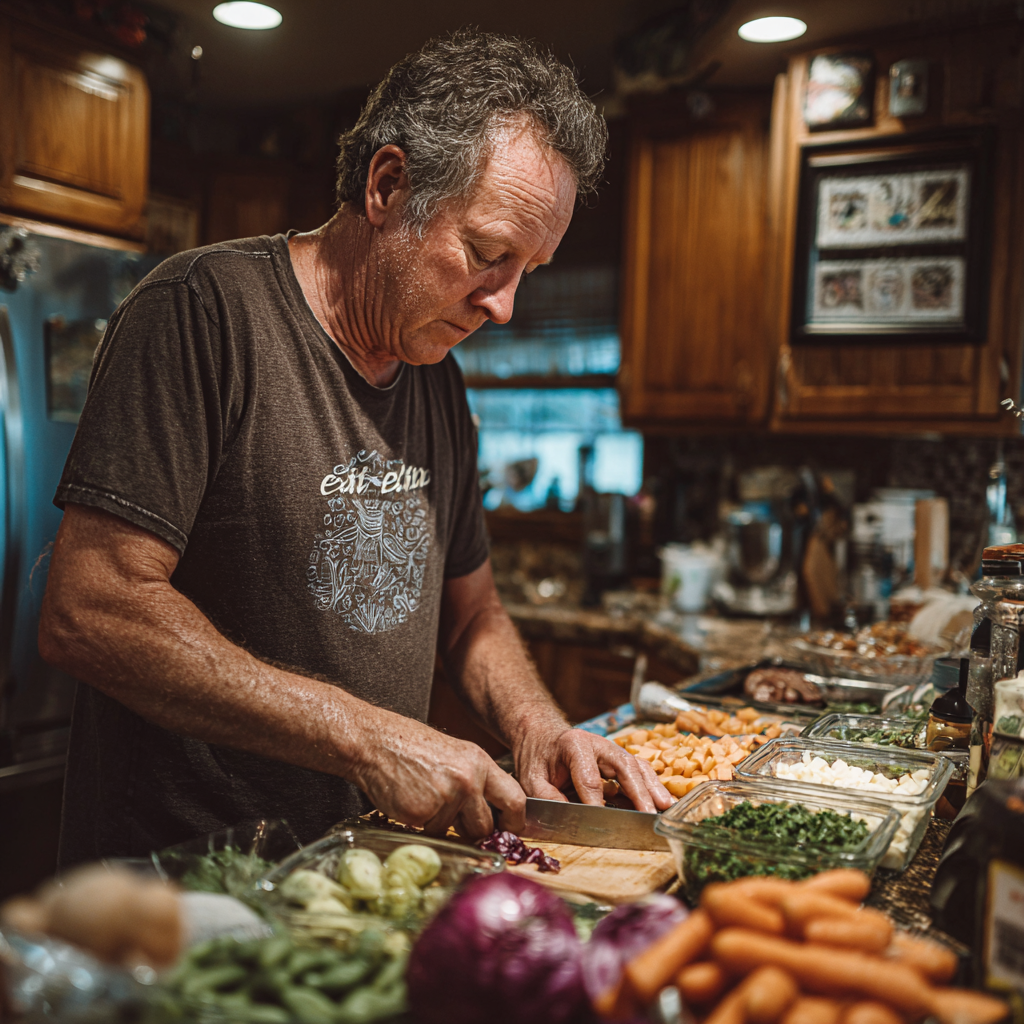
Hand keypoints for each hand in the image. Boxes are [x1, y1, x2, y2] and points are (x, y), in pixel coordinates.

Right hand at [349, 711, 524, 839]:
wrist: (375, 743)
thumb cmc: (412, 749)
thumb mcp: (455, 755)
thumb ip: (476, 780)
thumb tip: (493, 814)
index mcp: (479, 762)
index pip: (515, 799)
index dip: (515, 821)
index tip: (510, 830)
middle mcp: (468, 779)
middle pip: (486, 826)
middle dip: (473, 832)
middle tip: (456, 822)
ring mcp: (447, 796)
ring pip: (456, 832)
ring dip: (442, 825)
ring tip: (425, 798)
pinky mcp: (424, 812)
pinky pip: (431, 832)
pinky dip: (421, 824)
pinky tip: (411, 801)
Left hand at [515, 723, 673, 812]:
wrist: (541, 736)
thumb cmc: (537, 758)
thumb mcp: (532, 778)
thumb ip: (548, 797)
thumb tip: (571, 818)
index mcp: (573, 745)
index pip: (589, 777)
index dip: (596, 802)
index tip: (601, 822)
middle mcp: (597, 744)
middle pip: (623, 767)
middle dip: (637, 792)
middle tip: (649, 814)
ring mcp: (611, 750)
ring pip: (636, 766)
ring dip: (652, 787)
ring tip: (665, 807)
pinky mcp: (618, 759)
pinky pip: (639, 770)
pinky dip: (652, 785)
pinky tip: (664, 802)